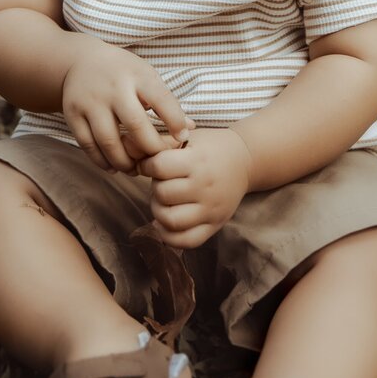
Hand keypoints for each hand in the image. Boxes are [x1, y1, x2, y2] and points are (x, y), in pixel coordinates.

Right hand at [61, 39, 192, 173]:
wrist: (79, 61)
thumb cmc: (123, 72)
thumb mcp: (146, 76)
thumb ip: (167, 102)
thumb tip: (191, 129)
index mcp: (137, 75)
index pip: (161, 100)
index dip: (175, 122)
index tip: (182, 139)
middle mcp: (113, 88)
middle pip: (135, 125)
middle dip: (150, 149)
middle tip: (157, 162)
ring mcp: (90, 101)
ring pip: (109, 141)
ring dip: (125, 162)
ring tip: (135, 170)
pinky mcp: (73, 114)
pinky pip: (88, 145)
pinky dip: (102, 161)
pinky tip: (114, 167)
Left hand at [137, 128, 252, 248]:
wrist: (245, 160)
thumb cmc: (211, 146)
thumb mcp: (189, 136)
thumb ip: (161, 143)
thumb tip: (131, 153)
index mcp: (198, 161)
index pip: (159, 167)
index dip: (147, 165)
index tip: (150, 164)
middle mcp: (206, 187)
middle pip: (162, 194)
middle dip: (155, 186)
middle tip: (162, 181)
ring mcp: (211, 209)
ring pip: (170, 220)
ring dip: (158, 211)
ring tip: (164, 200)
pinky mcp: (215, 225)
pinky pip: (186, 241)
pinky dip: (169, 236)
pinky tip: (164, 223)